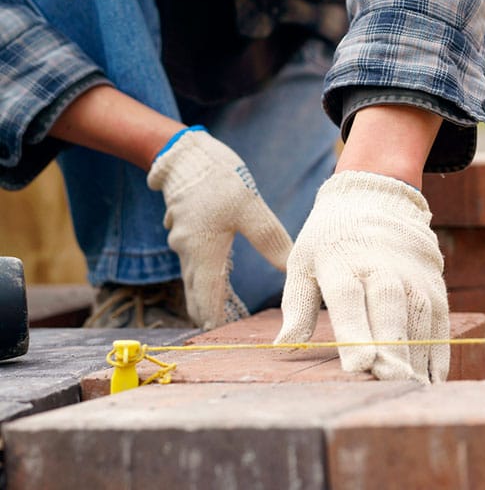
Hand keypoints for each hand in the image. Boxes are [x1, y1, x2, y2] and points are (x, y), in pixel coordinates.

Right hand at [147, 127, 292, 328]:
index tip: (225, 340)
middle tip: (228, 331)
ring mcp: (183, 240)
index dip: (216, 322)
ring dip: (208, 296)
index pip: (206, 302)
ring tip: (226, 312)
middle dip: (211, 314)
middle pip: (196, 295)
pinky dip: (206, 275)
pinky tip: (220, 275)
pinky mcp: (185, 228)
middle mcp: (189, 253)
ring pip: (195, 278)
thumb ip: (271, 240)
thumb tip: (292, 267)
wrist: (183, 152)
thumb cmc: (217, 179)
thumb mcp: (251, 209)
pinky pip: (194, 261)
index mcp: (204, 254)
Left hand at [275, 170, 449, 382]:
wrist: (377, 196)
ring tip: (411, 392)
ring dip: (417, 357)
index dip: (356, 333)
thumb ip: (296, 305)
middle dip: (392, 349)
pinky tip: (432, 380)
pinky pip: (440, 321)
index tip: (359, 366)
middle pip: (389, 310)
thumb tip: (284, 345)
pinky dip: (438, 352)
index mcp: (342, 262)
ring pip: (419, 318)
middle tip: (391, 384)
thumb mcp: (303, 261)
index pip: (349, 299)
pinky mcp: (434, 284)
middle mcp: (382, 268)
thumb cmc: (330, 238)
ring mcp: (412, 276)